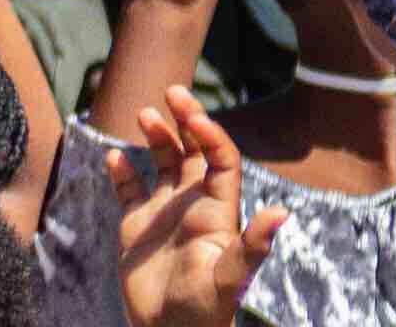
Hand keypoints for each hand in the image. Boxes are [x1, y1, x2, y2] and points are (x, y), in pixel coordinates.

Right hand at [114, 90, 285, 326]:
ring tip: (144, 114)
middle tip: (173, 91)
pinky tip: (114, 158)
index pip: (220, 158)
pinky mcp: (135, 228)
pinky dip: (121, 172)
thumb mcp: (232, 278)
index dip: (211, 134)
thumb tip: (282, 213)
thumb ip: (253, 245)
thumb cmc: (207, 310)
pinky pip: (129, 191)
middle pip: (192, 150)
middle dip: (185, 119)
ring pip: (163, 163)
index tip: (195, 117)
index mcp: (218, 208)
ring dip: (157, 137)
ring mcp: (163, 213)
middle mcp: (192, 203)